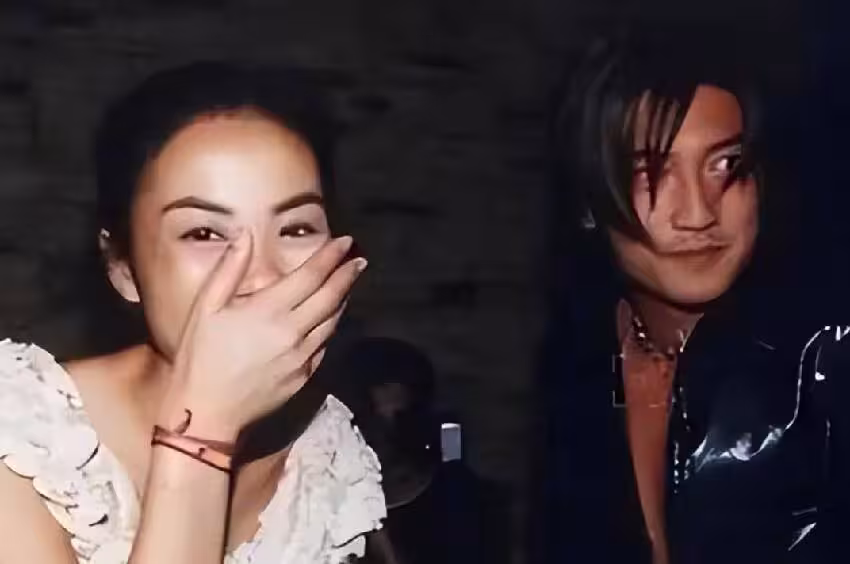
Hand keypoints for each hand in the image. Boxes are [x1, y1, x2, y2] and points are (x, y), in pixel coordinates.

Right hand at [159, 231, 366, 439]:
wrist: (207, 412)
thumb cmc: (200, 357)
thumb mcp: (206, 308)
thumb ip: (229, 268)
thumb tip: (245, 235)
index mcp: (269, 310)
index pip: (311, 275)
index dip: (331, 256)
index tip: (345, 242)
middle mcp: (293, 331)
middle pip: (331, 297)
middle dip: (347, 275)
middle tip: (360, 261)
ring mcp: (302, 356)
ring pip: (332, 322)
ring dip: (343, 300)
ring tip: (349, 285)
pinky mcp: (304, 376)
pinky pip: (324, 345)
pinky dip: (331, 326)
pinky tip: (330, 319)